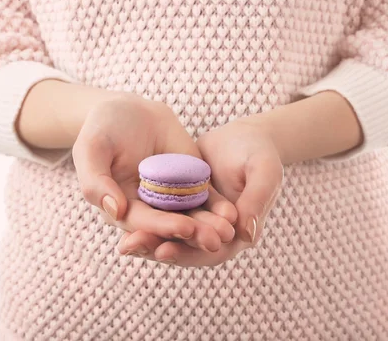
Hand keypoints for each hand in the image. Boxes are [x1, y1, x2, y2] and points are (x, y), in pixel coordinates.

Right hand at [71, 91, 236, 253]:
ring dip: (210, 226)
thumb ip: (96, 181)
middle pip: (171, 226)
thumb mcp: (92, 149)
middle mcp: (148, 209)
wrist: (129, 110)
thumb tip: (114, 210)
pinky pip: (205, 198)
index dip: (163, 227)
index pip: (143, 222)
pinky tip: (233, 212)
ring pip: (192, 216)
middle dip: (193, 234)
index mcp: (121, 207)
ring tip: (229, 231)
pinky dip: (218, 207)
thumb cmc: (103, 129)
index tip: (184, 228)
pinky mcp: (190, 185)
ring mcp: (171, 198)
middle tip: (215, 241)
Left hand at [116, 116, 282, 266]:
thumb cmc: (260, 152)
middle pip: (185, 248)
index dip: (187, 253)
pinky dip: (146, 216)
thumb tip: (246, 234)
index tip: (162, 250)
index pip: (211, 252)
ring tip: (122, 240)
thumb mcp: (264, 171)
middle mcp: (217, 234)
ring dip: (147, 237)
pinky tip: (122, 213)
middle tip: (129, 246)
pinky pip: (163, 214)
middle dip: (156, 248)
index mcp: (239, 234)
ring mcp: (199, 220)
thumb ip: (258, 200)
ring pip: (171, 234)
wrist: (247, 135)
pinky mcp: (185, 204)